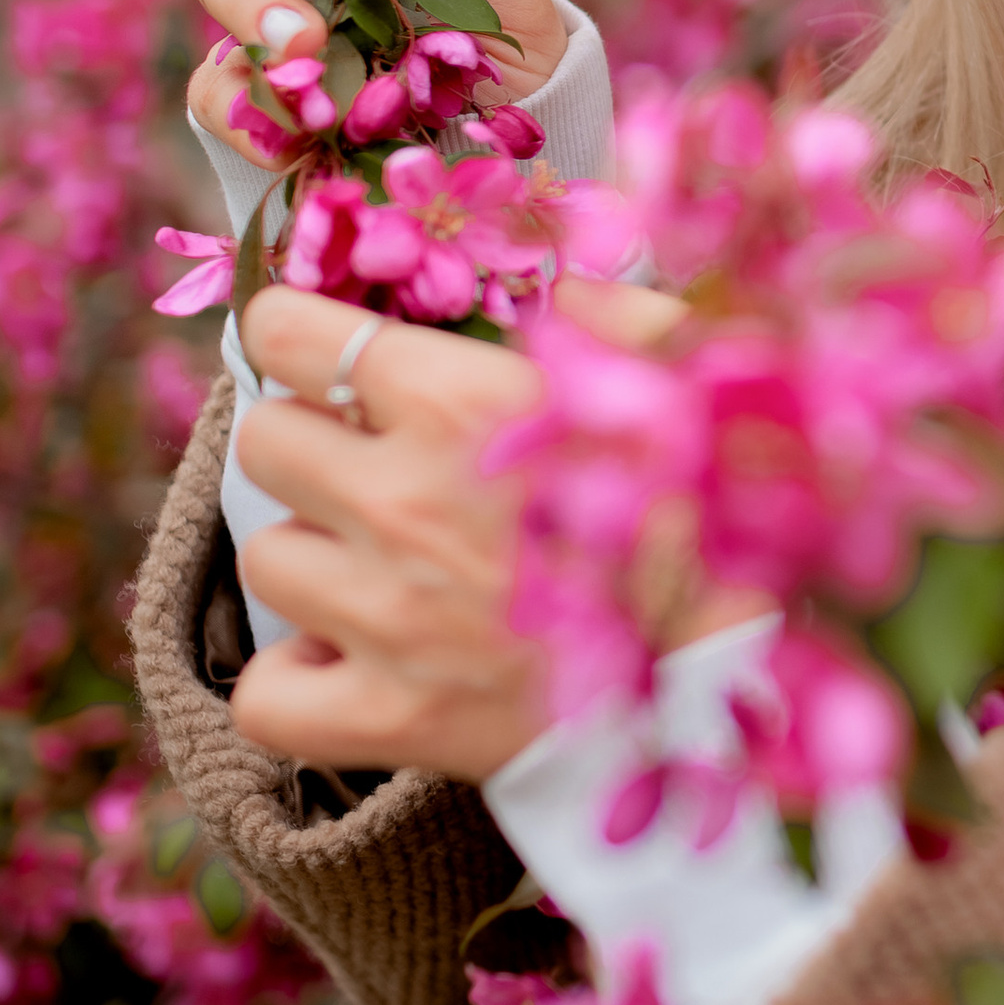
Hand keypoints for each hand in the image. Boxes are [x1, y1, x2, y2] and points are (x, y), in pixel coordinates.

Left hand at [227, 280, 756, 784]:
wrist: (739, 676)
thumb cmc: (719, 516)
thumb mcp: (687, 376)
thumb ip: (610, 314)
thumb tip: (553, 288)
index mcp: (462, 403)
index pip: (287, 334)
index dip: (295, 335)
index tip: (321, 355)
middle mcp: (405, 500)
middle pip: (264, 440)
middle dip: (310, 443)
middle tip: (370, 467)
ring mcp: (387, 616)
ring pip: (265, 557)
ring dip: (316, 558)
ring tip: (383, 567)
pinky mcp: (392, 716)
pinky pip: (266, 694)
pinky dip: (298, 682)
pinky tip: (351, 661)